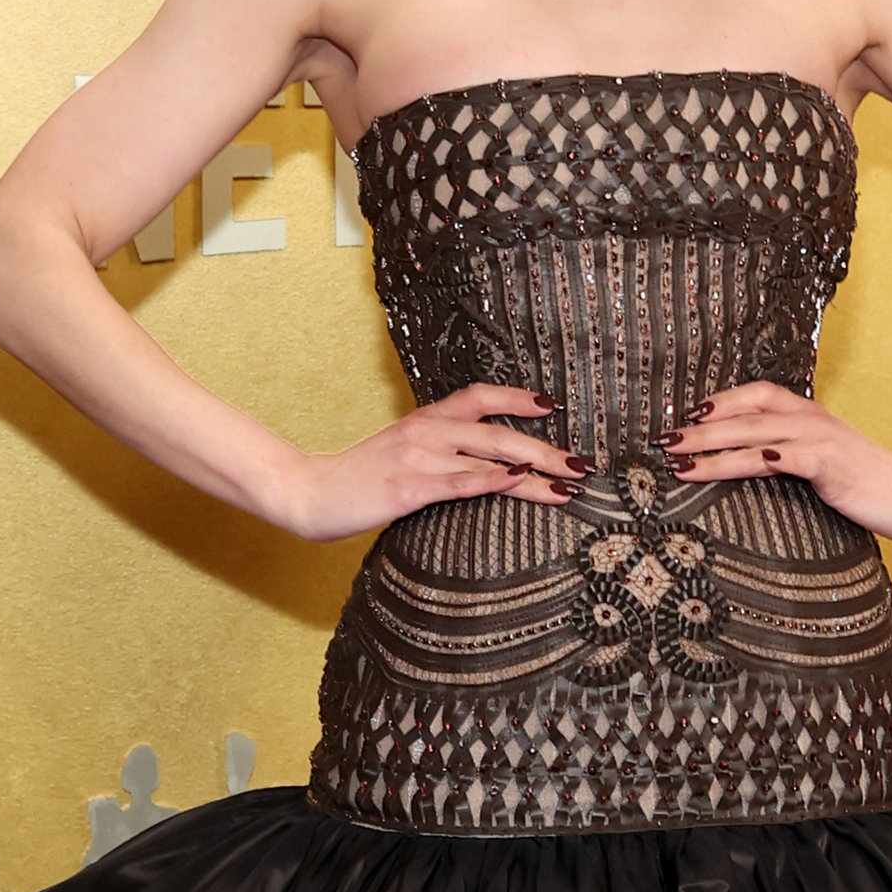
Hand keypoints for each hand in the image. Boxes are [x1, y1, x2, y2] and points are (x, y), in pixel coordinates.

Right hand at [265, 378, 577, 542]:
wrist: (309, 493)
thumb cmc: (357, 481)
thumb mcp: (400, 455)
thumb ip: (437, 452)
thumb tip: (483, 464)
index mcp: (425, 420)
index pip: (480, 397)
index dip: (518, 399)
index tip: (552, 406)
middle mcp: (425, 431)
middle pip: (498, 432)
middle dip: (546, 448)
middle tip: (582, 464)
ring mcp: (417, 458)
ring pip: (488, 458)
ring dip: (534, 472)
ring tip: (568, 485)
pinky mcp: (407, 488)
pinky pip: (458, 482)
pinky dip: (492, 480)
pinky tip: (519, 482)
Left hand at [670, 379, 891, 544]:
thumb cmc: (861, 482)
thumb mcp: (818, 460)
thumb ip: (786, 454)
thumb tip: (748, 462)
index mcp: (805, 414)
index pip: (754, 395)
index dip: (718, 402)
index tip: (683, 414)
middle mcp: (809, 419)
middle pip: (744, 415)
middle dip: (699, 427)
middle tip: (663, 439)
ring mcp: (819, 440)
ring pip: (756, 436)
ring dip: (714, 446)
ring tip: (680, 459)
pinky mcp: (829, 465)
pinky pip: (788, 457)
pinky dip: (761, 458)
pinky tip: (735, 463)